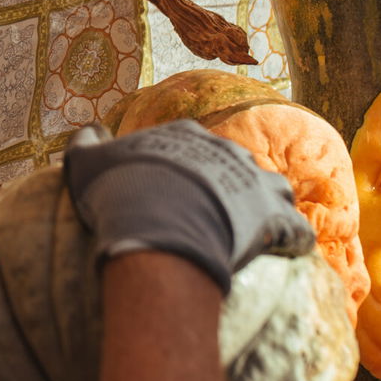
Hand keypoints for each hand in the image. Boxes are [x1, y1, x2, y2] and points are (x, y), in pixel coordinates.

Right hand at [63, 119, 313, 292]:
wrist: (156, 226)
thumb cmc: (118, 194)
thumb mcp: (86, 164)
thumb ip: (86, 144)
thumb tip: (88, 130)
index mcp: (184, 134)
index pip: (190, 142)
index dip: (184, 166)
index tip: (177, 187)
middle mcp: (224, 150)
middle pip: (233, 163)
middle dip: (227, 184)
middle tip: (213, 213)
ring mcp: (253, 181)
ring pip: (272, 187)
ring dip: (267, 204)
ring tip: (254, 228)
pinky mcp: (274, 216)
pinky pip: (295, 228)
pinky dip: (293, 238)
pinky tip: (287, 250)